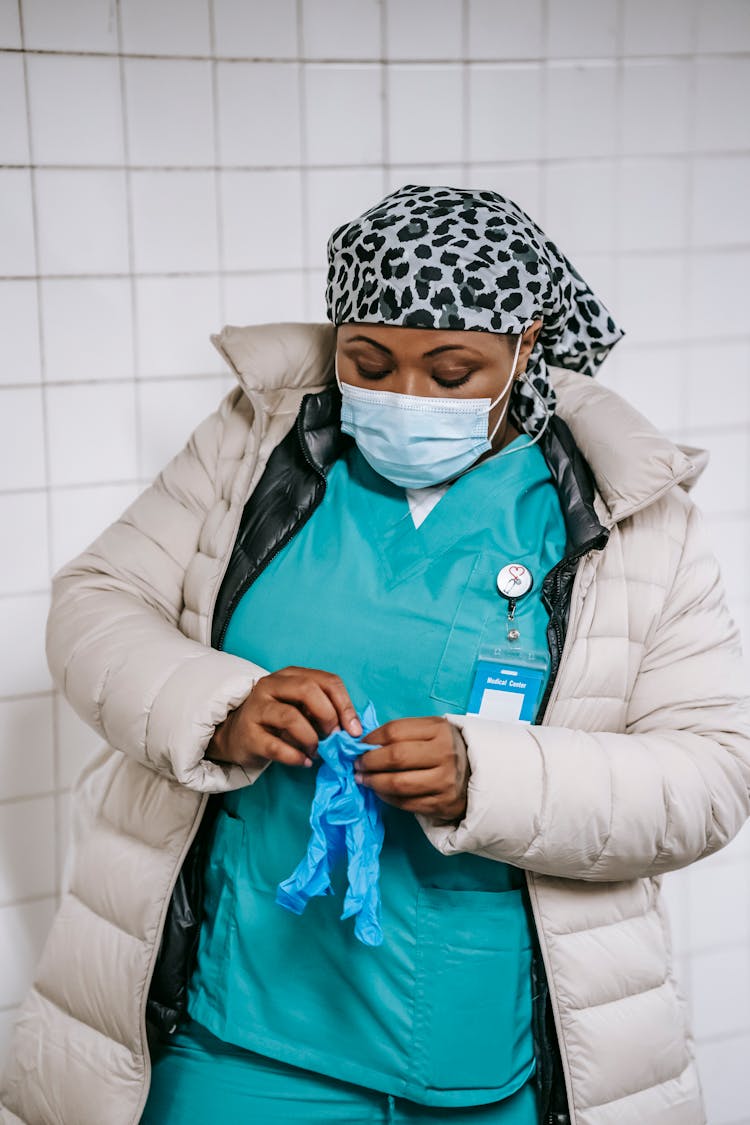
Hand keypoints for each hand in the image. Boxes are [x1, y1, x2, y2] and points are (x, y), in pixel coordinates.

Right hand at [207, 666, 360, 769]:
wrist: (237, 735)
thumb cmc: (277, 721)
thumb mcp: (301, 708)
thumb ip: (324, 710)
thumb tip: (353, 728)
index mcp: (291, 675)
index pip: (327, 680)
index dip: (345, 705)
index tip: (354, 730)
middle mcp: (271, 685)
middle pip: (307, 690)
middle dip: (328, 716)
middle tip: (333, 737)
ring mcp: (257, 707)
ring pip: (291, 717)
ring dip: (311, 738)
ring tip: (315, 752)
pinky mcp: (248, 733)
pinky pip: (276, 746)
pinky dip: (295, 756)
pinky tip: (303, 761)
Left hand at [356, 717, 468, 821]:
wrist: (477, 774)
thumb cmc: (444, 749)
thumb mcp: (431, 731)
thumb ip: (403, 734)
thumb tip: (365, 744)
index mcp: (439, 730)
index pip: (395, 731)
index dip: (371, 739)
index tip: (359, 745)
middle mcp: (444, 754)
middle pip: (396, 757)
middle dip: (369, 762)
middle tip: (357, 765)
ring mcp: (444, 781)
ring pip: (398, 784)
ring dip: (373, 782)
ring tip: (363, 779)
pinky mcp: (441, 804)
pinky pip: (405, 803)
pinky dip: (386, 797)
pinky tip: (380, 791)